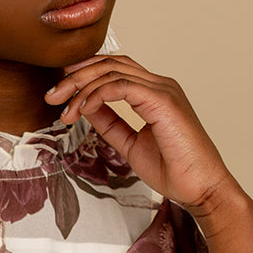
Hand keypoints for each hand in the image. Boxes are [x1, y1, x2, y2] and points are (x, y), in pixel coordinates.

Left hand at [46, 53, 237, 217]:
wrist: (200, 189)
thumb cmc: (174, 170)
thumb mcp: (129, 143)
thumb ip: (110, 123)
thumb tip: (86, 108)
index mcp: (154, 93)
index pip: (115, 69)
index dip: (84, 74)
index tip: (61, 93)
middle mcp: (159, 86)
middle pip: (110, 63)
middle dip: (75, 76)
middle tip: (52, 96)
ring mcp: (163, 90)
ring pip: (112, 70)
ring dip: (81, 86)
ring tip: (63, 107)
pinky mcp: (163, 101)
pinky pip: (122, 86)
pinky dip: (97, 94)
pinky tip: (83, 109)